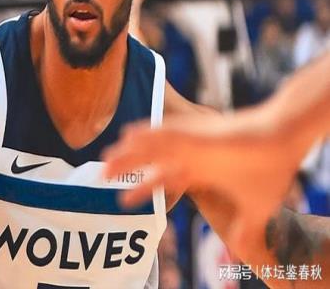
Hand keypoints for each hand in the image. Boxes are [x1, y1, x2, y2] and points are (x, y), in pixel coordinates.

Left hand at [103, 114, 299, 250]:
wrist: (284, 147)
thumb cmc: (268, 175)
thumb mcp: (252, 211)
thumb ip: (241, 229)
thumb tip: (239, 253)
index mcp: (200, 171)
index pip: (164, 180)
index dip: (143, 188)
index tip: (124, 200)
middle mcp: (191, 157)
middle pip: (151, 161)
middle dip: (128, 166)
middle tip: (102, 174)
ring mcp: (192, 145)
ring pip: (153, 148)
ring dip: (130, 153)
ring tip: (106, 158)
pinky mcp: (198, 135)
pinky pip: (167, 134)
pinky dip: (148, 134)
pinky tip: (128, 135)